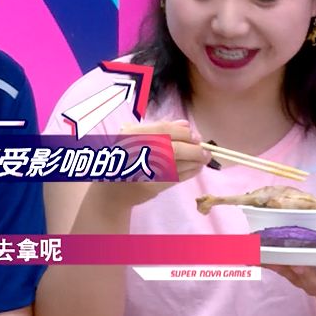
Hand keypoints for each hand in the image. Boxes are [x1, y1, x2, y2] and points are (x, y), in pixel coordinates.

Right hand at [92, 119, 209, 207]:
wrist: (111, 190)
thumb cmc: (124, 158)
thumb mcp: (134, 138)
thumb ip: (158, 129)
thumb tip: (186, 124)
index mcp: (131, 135)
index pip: (164, 130)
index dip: (184, 132)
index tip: (196, 136)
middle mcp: (137, 151)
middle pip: (174, 148)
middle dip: (194, 149)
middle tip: (204, 150)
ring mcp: (145, 170)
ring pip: (178, 164)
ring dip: (196, 161)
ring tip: (203, 159)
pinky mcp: (152, 186)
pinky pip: (176, 177)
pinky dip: (190, 172)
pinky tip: (196, 168)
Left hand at [262, 255, 315, 299]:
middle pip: (313, 278)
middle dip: (305, 271)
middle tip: (297, 261)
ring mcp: (305, 279)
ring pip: (291, 273)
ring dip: (277, 263)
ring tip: (265, 252)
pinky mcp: (291, 273)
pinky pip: (276, 267)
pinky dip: (264, 259)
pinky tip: (250, 251)